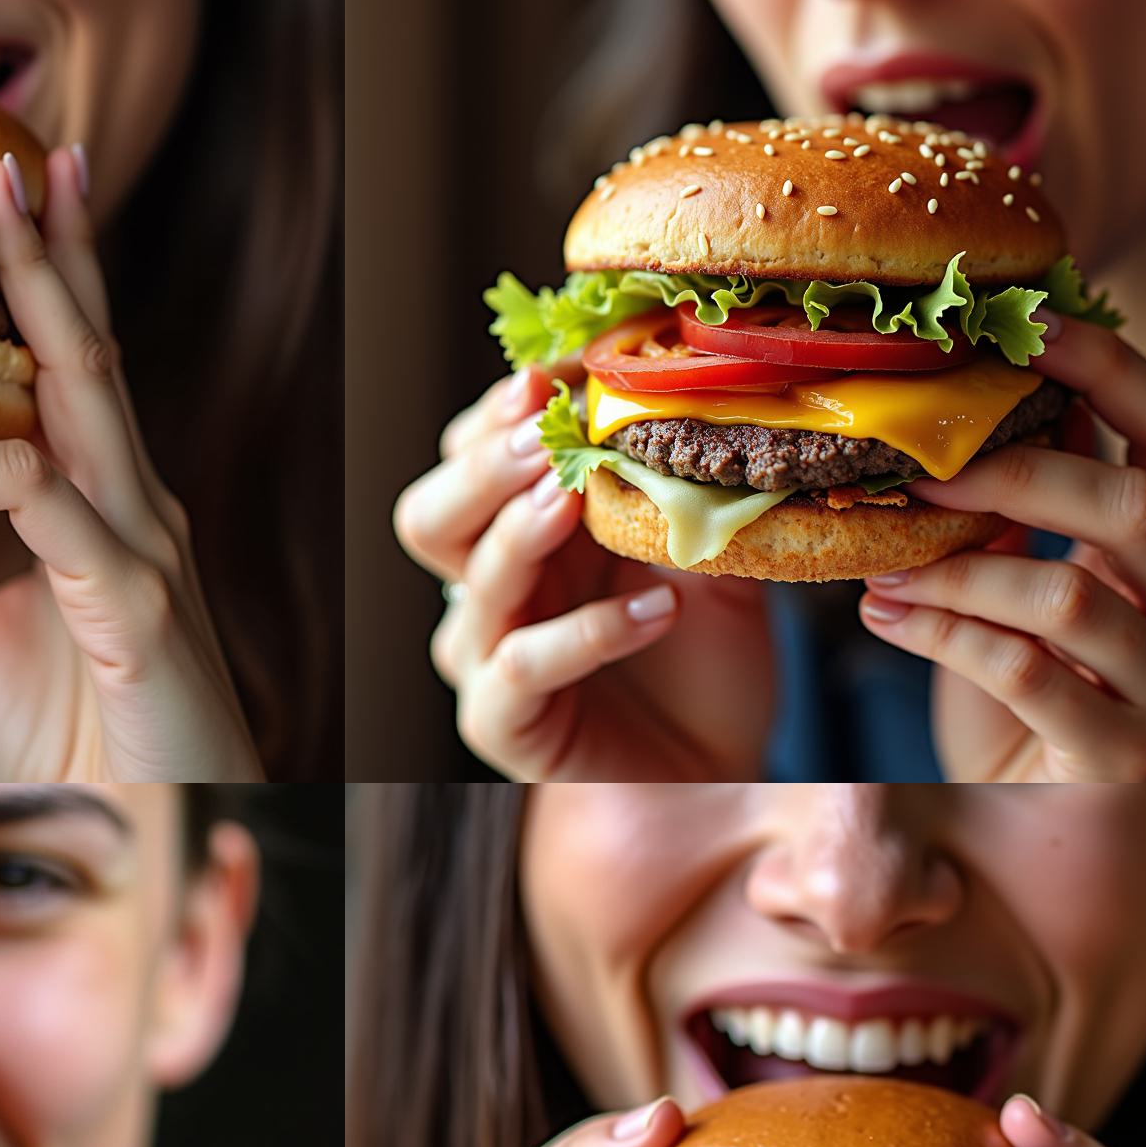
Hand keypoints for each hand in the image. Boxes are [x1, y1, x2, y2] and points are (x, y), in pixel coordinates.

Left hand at [0, 146, 259, 781]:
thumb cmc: (75, 735)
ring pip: (81, 395)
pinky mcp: (130, 599)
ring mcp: (137, 542)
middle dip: (54, 245)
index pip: (64, 369)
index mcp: (97, 503)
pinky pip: (31, 502)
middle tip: (11, 148)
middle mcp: (129, 503)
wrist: (155, 826)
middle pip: (87, 349)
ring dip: (34, 294)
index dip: (41, 278)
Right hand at [396, 369, 775, 778]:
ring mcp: (486, 660)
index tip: (556, 372)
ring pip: (469, 585)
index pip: (469, 456)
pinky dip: (589, 632)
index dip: (501, 414)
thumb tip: (706, 400)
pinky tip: (657, 610)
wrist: (714, 774)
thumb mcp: (708, 552)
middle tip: (547, 431)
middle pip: (431, 516)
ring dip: (521, 534)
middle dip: (484, 465)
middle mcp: (488, 592)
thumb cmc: (700, 662)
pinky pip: (524, 666)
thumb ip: (690, 487)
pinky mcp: (504, 724)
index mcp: (520, 534)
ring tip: (579, 503)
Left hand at [857, 317, 1145, 780]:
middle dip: (1013, 474)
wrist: (1040, 829)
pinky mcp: (1123, 758)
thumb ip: (1029, 514)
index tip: (1028, 323)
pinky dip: (940, 634)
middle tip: (916, 469)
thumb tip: (967, 407)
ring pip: (1063, 594)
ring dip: (953, 570)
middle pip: (1129, 504)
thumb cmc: (1029, 696)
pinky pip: (1021, 671)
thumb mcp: (1034, 588)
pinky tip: (885, 615)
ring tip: (880, 564)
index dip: (1108, 369)